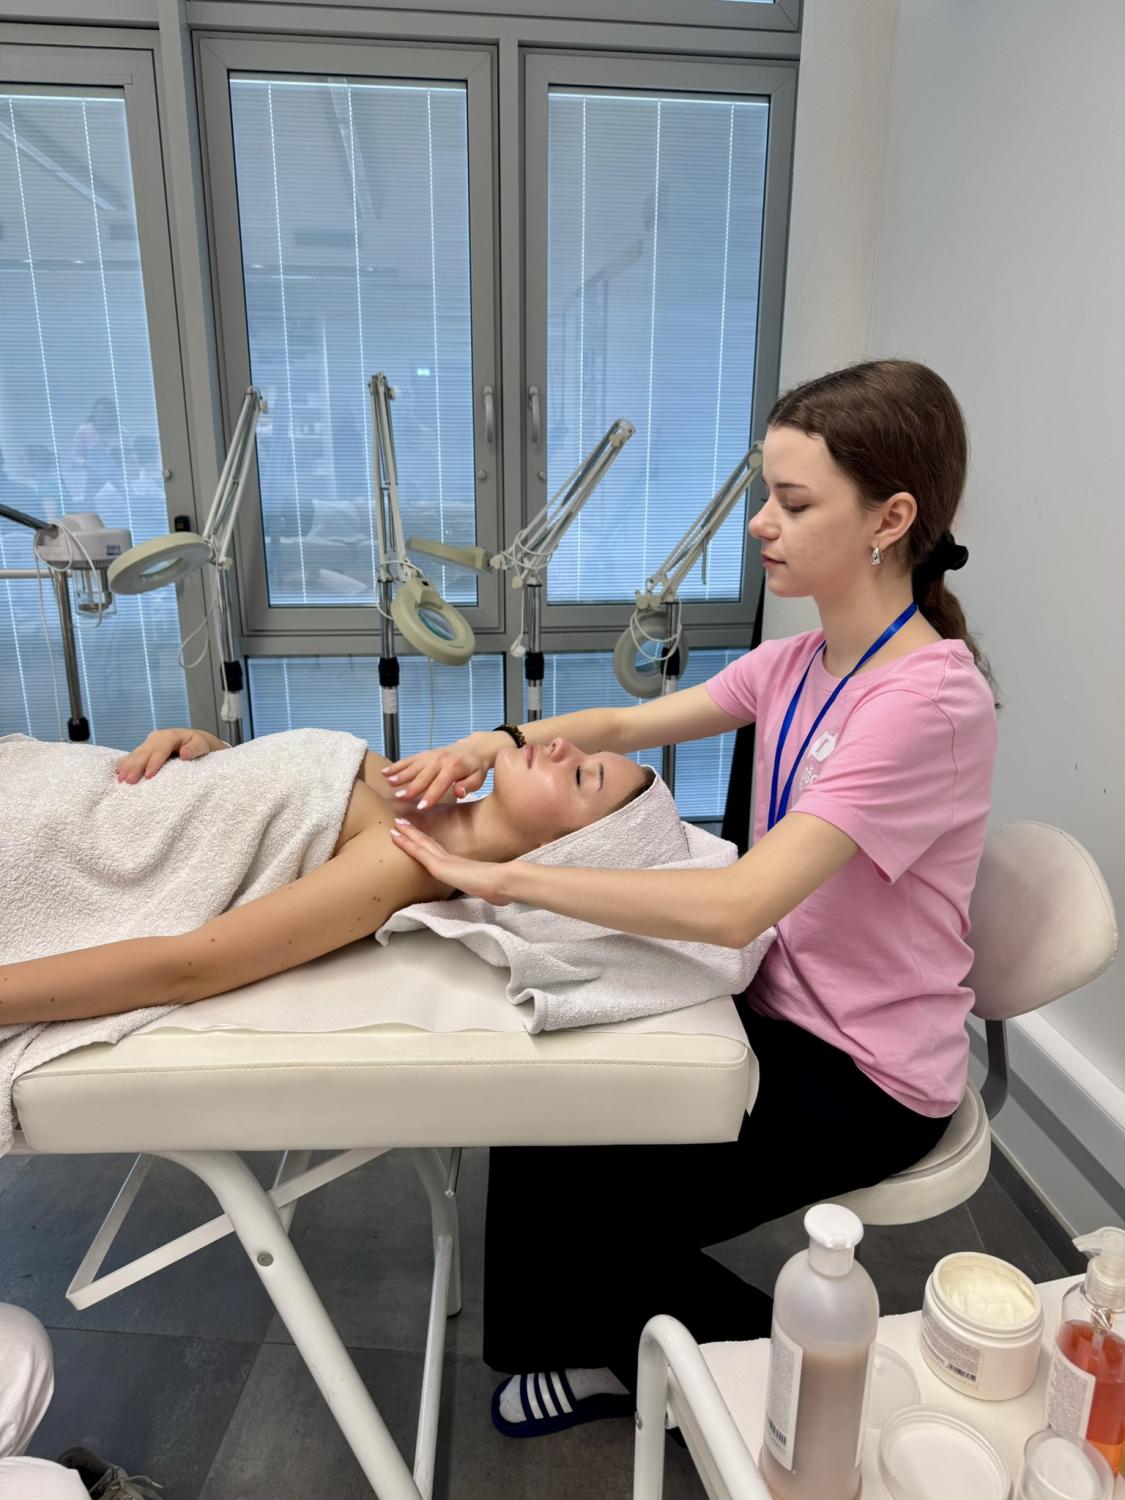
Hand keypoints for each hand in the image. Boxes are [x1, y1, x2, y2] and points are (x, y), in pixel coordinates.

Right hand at [115, 728, 216, 782]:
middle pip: (144, 752)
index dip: (154, 763)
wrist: (194, 741)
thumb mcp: (202, 745)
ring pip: (136, 754)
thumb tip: (185, 753)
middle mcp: (157, 738)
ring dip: (127, 767)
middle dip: (136, 767)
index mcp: (170, 736)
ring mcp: (148, 743)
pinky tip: (117, 772)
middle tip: (129, 781)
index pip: (160, 750)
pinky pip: (132, 756)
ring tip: (120, 779)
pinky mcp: (144, 749)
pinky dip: (125, 764)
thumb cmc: (199, 745)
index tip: (148, 776)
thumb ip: (195, 749)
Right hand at [383, 731, 506, 809]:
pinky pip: (409, 760)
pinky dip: (397, 765)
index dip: (430, 796)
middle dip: (411, 788)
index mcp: (454, 768)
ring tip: (389, 783)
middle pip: (423, 776)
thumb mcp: (478, 778)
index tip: (420, 808)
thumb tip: (459, 792)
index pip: (440, 784)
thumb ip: (469, 786)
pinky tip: (385, 772)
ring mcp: (431, 756)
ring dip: (401, 775)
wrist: (474, 748)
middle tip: (399, 799)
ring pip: (413, 766)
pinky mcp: (425, 754)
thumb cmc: (476, 768)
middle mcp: (440, 760)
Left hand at [390, 819, 514, 904]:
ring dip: (408, 834)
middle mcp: (451, 859)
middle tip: (400, 821)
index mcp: (460, 865)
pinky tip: (396, 837)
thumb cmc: (499, 887)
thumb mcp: (488, 888)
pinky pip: (419, 853)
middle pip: (429, 843)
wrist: (503, 882)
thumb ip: (486, 888)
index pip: (439, 851)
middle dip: (414, 833)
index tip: (416, 835)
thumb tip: (494, 896)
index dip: (426, 842)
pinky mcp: (440, 866)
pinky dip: (406, 844)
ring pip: (422, 844)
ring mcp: (445, 861)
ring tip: (395, 823)